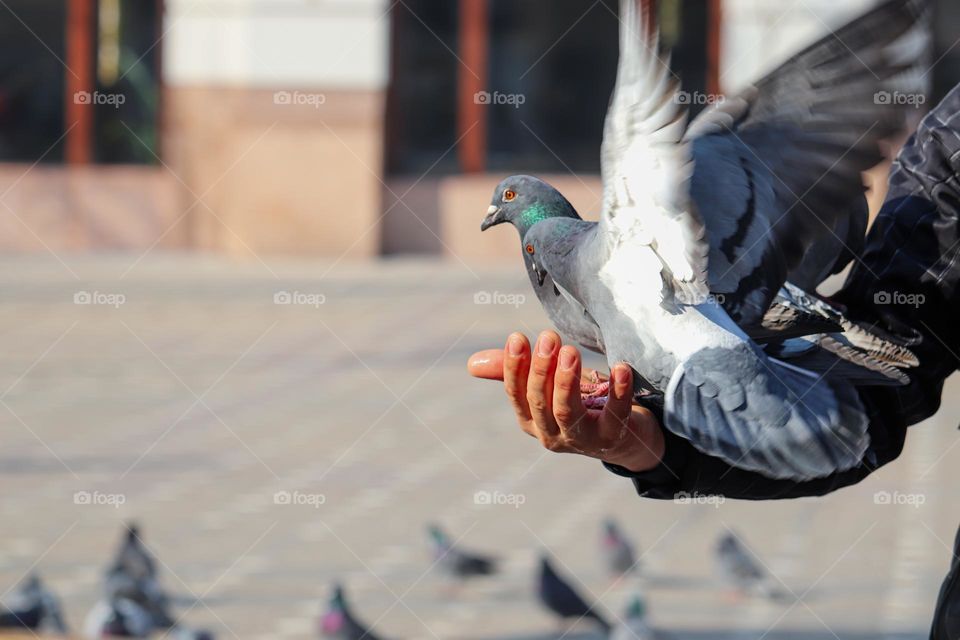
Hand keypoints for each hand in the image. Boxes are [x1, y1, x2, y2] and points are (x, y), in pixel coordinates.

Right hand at [468, 330, 664, 471]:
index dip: (514, 367)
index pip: (516, 394)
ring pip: (568, 412)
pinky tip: (620, 368)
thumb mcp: (546, 386)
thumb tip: (471, 364)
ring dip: (567, 381)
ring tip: (570, 351)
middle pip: (540, 402)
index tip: (517, 338)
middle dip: (542, 368)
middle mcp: (551, 434)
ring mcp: (582, 440)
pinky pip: (615, 413)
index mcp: (531, 420)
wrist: (624, 437)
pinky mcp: (613, 437)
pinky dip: (618, 391)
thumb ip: (513, 372)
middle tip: (549, 337)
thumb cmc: (580, 403)